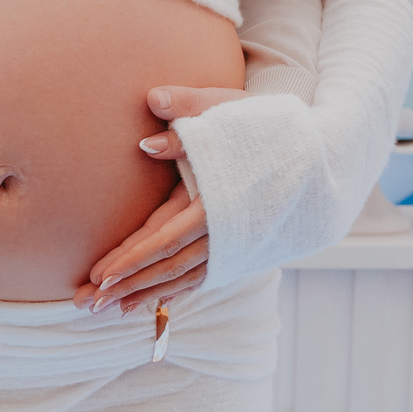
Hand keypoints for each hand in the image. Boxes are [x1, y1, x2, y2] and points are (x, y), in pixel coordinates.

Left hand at [73, 86, 250, 314]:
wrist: (322, 154)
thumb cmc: (268, 127)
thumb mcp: (228, 110)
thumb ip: (188, 107)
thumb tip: (152, 101)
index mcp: (217, 201)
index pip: (165, 237)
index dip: (130, 258)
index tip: (99, 275)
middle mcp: (225, 232)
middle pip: (168, 266)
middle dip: (128, 286)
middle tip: (90, 303)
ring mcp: (234, 246)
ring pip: (183, 278)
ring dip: (144, 295)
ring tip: (108, 311)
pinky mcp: (238, 250)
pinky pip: (200, 277)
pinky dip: (172, 292)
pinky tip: (146, 303)